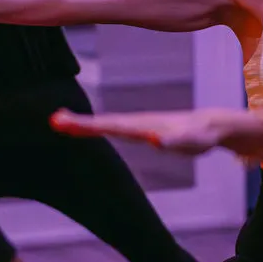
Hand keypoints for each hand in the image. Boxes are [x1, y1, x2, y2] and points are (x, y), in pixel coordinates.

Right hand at [50, 108, 230, 155]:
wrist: (210, 126)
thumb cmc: (200, 135)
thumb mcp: (189, 141)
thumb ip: (173, 140)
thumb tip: (154, 140)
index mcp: (143, 125)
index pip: (110, 125)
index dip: (87, 125)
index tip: (63, 122)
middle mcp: (137, 122)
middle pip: (102, 122)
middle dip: (78, 123)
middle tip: (52, 120)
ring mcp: (137, 125)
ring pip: (106, 124)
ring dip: (83, 124)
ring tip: (59, 121)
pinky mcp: (140, 130)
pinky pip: (113, 128)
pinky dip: (95, 127)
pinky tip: (83, 129)